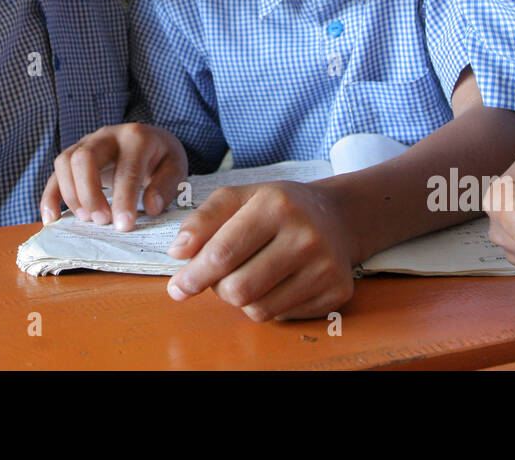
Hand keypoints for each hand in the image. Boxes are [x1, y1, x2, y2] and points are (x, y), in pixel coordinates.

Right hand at [39, 122, 187, 230]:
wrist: (149, 141)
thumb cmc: (162, 158)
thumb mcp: (176, 168)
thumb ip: (166, 186)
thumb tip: (150, 207)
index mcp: (137, 137)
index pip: (126, 168)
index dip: (124, 199)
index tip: (124, 226)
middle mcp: (107, 136)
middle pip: (84, 157)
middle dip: (89, 194)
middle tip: (102, 222)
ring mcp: (86, 143)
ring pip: (64, 162)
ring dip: (72, 195)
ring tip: (87, 220)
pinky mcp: (73, 156)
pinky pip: (54, 174)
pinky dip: (50, 197)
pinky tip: (51, 219)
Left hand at [165, 180, 355, 320]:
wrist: (337, 216)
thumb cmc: (279, 208)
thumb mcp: (239, 197)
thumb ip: (202, 220)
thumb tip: (178, 253)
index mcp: (276, 205)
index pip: (223, 254)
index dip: (194, 275)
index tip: (178, 288)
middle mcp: (305, 236)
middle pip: (238, 289)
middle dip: (219, 287)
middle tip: (221, 274)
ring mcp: (325, 267)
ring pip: (258, 310)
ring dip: (242, 299)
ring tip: (250, 274)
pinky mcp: (336, 292)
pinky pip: (282, 316)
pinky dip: (269, 305)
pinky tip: (278, 281)